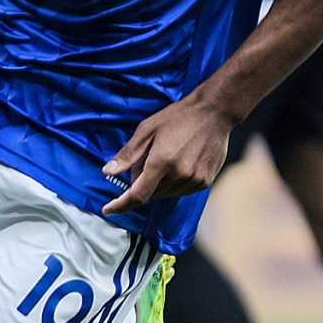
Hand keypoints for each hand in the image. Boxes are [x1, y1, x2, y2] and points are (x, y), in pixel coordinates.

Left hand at [101, 95, 233, 215]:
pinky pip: (180, 191)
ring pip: (165, 193)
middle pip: (150, 193)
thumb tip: (108, 172)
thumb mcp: (147, 129)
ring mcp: (194, 180)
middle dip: (141, 182)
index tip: (108, 210)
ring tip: (165, 158)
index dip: (121, 205)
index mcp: (161, 162)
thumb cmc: (178, 117)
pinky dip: (173, 183)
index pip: (137, 195)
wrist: (214, 112)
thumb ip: (128, 154)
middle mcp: (179, 175)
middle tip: (146, 159)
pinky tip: (178, 163)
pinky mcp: (204, 181)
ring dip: (158, 183)